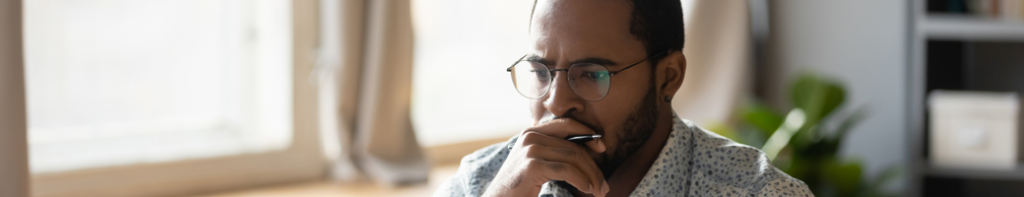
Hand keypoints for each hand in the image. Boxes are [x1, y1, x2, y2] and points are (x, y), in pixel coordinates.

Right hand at [483, 119, 609, 196]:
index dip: (588, 134)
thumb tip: (588, 150)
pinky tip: (586, 189)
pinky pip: (567, 170)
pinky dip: (581, 180)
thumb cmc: (518, 187)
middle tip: (603, 185)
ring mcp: (530, 149)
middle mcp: (530, 136)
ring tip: (598, 191)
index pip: (567, 125)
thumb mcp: (535, 163)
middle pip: (574, 146)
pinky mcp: (533, 165)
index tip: (602, 149)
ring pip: (573, 158)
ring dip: (591, 176)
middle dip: (593, 166)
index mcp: (531, 132)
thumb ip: (553, 151)